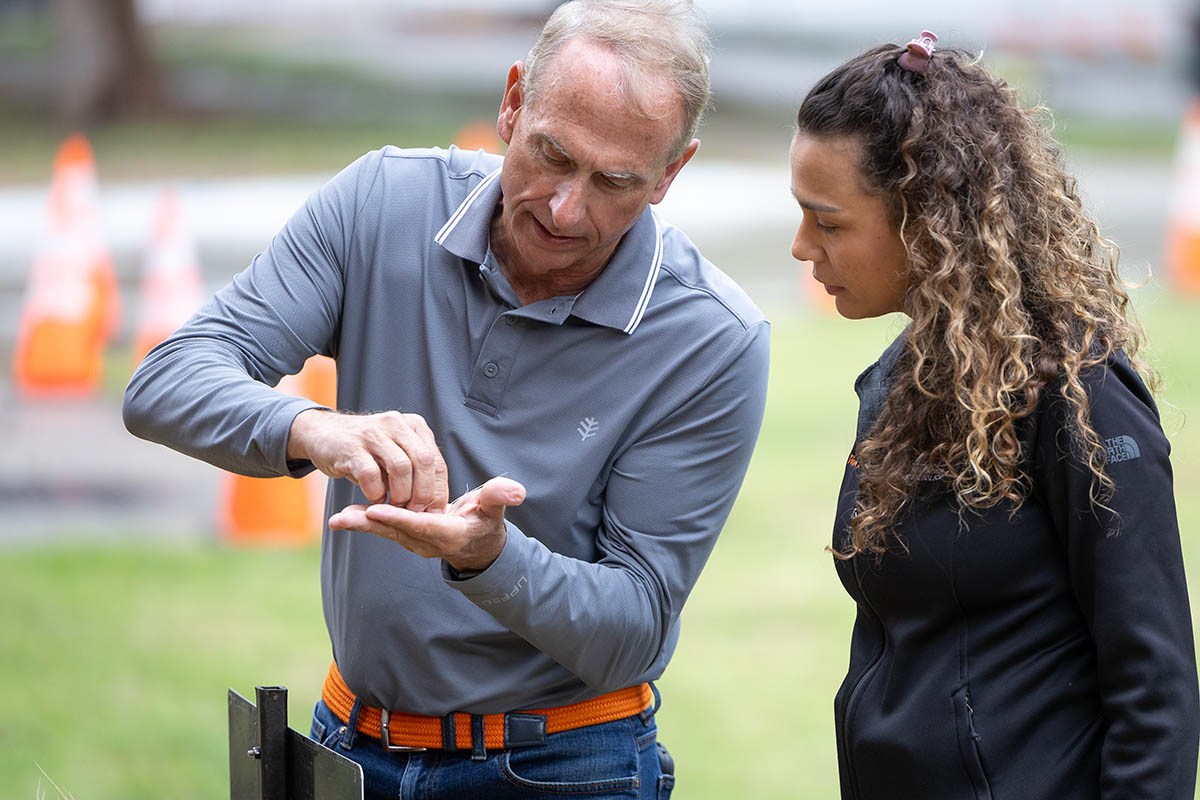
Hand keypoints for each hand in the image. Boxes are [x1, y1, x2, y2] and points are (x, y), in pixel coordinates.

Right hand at [287, 409, 448, 510]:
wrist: (324, 434)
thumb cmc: (366, 451)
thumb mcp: (396, 452)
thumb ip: (415, 470)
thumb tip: (435, 506)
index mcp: (414, 426)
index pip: (437, 461)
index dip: (439, 491)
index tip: (436, 512)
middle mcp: (396, 424)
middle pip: (423, 462)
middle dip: (423, 493)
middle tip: (415, 512)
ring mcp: (373, 433)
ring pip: (401, 468)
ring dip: (401, 495)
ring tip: (395, 508)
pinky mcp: (351, 447)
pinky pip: (371, 475)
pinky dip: (376, 493)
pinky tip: (374, 500)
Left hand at [328, 477, 526, 571]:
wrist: (479, 546)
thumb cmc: (487, 523)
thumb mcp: (495, 509)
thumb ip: (500, 497)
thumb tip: (515, 490)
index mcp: (448, 534)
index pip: (421, 525)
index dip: (399, 517)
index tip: (376, 508)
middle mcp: (427, 542)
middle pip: (395, 531)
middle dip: (368, 523)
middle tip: (342, 518)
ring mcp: (415, 542)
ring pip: (385, 531)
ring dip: (361, 524)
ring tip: (337, 518)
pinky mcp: (406, 537)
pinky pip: (384, 529)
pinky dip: (365, 521)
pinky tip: (343, 515)